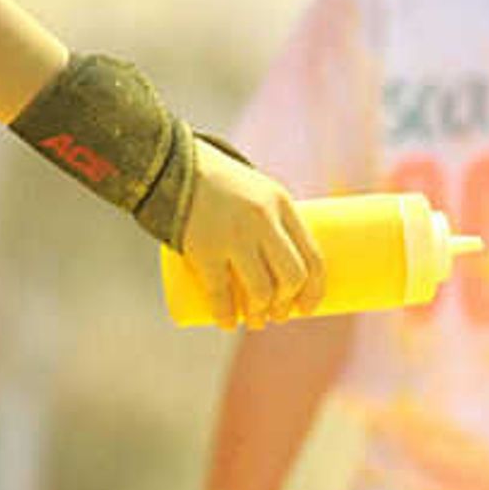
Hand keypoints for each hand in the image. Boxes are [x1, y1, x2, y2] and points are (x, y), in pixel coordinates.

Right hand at [178, 143, 323, 328]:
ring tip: (255, 321)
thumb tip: (288, 268)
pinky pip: (221, 293)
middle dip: (287, 304)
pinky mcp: (203, 248)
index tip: (310, 307)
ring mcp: (233, 235)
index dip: (315, 289)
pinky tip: (227, 323)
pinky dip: (226, 315)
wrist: (173, 166)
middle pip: (290, 276)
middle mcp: (262, 220)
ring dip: (259, 314)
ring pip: (260, 290)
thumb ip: (274, 223)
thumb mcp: (257, 191)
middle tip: (279, 315)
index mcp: (282, 204)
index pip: (313, 256)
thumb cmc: (222, 184)